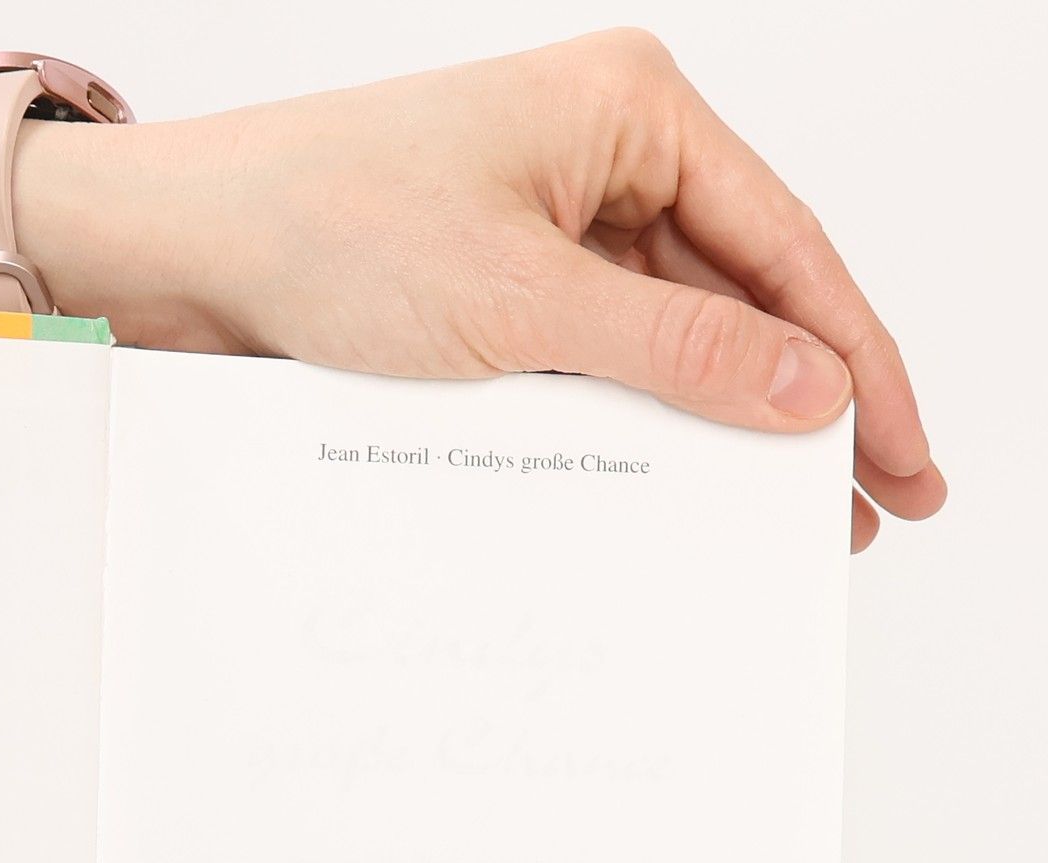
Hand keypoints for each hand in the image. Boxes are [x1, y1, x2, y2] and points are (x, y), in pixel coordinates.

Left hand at [26, 29, 943, 551]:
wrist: (183, 257)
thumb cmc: (327, 230)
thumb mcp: (521, 303)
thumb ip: (675, 353)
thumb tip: (812, 393)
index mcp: (632, 113)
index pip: (785, 247)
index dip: (856, 361)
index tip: (901, 458)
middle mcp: (601, 161)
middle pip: (739, 298)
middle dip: (797, 406)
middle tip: (860, 514)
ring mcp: (545, 228)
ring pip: (666, 340)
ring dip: (714, 429)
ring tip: (771, 525)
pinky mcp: (493, 292)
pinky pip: (591, 364)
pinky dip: (628, 428)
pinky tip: (665, 495)